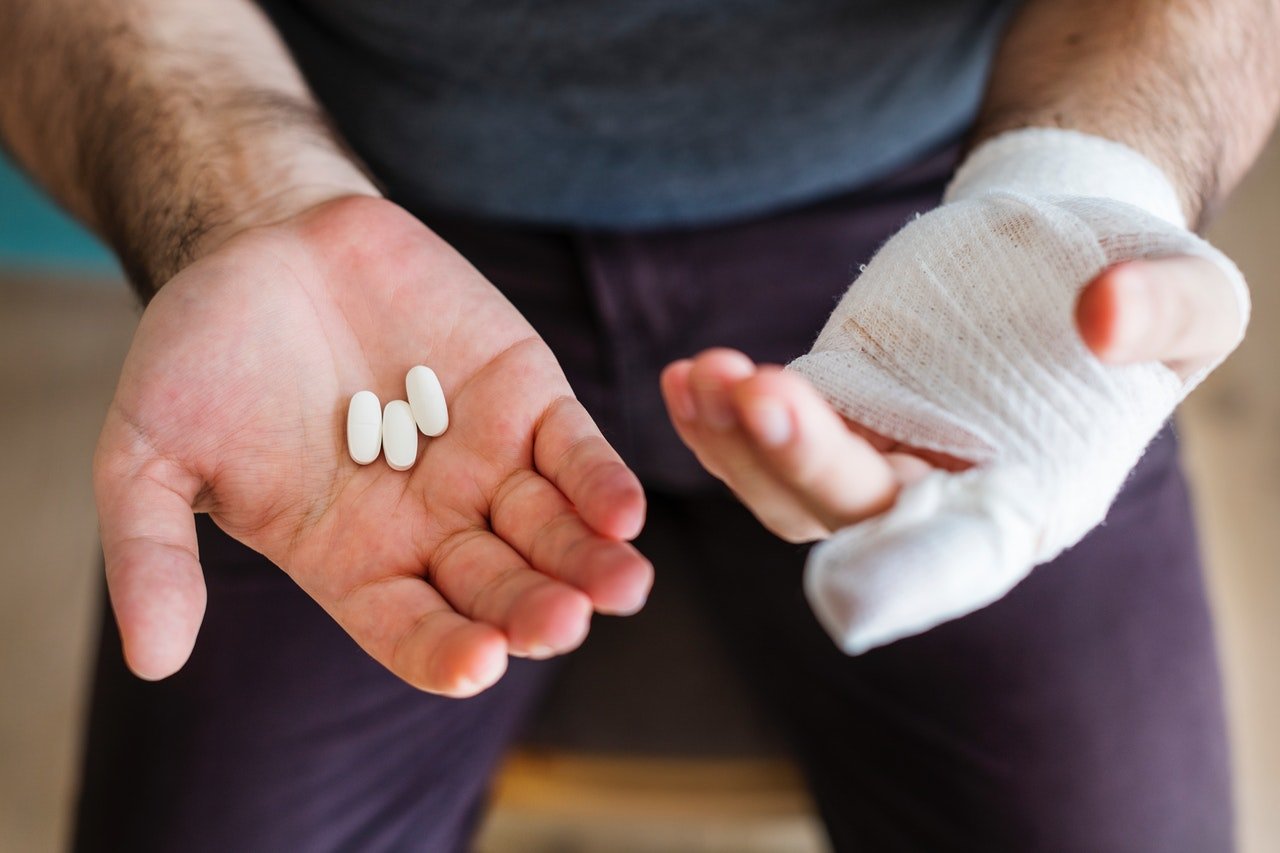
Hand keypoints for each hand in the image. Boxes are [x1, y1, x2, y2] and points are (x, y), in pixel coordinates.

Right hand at [94, 196, 651, 695]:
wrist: (264, 242)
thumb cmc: (202, 353)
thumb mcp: (148, 452)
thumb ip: (153, 550)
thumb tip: (152, 661)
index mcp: (351, 560)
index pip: (408, 628)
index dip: (441, 650)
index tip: (474, 666)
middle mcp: (430, 525)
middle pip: (495, 588)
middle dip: (530, 608)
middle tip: (560, 624)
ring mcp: (486, 464)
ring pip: (551, 531)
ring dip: (587, 561)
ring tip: (622, 585)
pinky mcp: (527, 400)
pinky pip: (575, 452)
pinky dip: (600, 481)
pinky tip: (625, 512)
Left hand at [660, 255, 1241, 543]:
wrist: (1065, 254)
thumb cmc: (1138, 284)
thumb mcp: (1189, 284)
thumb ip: (1165, 306)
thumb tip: (1104, 318)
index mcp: (1030, 503)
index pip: (963, 558)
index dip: (903, 580)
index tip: (837, 600)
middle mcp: (941, 503)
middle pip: (851, 510)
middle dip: (800, 458)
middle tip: (755, 388)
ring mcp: (877, 464)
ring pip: (786, 488)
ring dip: (736, 440)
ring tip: (702, 373)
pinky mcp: (834, 418)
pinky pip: (761, 442)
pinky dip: (717, 420)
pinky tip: (684, 377)